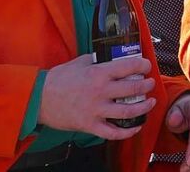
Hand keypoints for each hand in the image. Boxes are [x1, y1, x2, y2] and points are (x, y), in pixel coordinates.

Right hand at [38, 54, 154, 139]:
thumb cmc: (59, 79)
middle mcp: (100, 92)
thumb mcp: (80, 62)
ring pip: (128, 111)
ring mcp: (96, 110)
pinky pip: (113, 132)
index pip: (129, 67)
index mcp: (99, 73)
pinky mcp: (90, 125)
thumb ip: (98, 60)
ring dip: (144, 107)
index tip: (147, 66)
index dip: (143, 66)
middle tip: (150, 83)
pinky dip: (128, 131)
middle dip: (146, 85)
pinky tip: (137, 126)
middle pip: (133, 89)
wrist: (39, 99)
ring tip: (150, 102)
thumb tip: (111, 56)